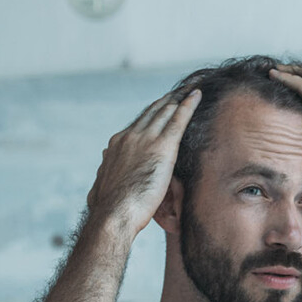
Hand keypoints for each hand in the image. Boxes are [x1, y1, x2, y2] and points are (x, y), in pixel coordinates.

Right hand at [86, 89, 201, 236]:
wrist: (113, 214)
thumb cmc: (110, 209)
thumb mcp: (103, 186)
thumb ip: (106, 172)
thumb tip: (103, 166)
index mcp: (116, 145)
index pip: (138, 124)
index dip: (152, 114)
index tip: (162, 106)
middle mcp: (129, 136)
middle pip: (153, 112)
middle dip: (168, 99)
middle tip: (182, 88)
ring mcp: (144, 140)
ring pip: (166, 112)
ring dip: (181, 97)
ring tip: (193, 87)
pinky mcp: (162, 147)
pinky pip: (178, 121)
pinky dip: (188, 105)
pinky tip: (197, 95)